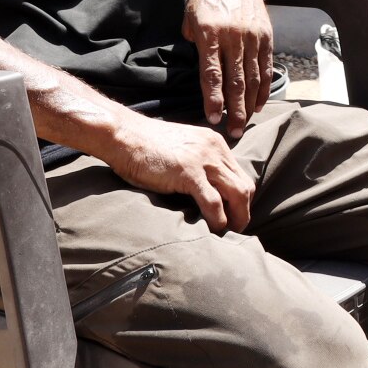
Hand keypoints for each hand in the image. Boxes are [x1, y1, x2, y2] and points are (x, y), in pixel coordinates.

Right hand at [96, 115, 253, 232]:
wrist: (122, 134)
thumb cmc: (144, 147)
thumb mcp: (181, 150)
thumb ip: (197, 165)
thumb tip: (205, 193)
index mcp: (215, 143)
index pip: (241, 176)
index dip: (241, 200)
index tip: (233, 216)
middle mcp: (215, 149)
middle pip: (245, 186)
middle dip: (244, 212)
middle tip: (234, 230)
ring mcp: (203, 159)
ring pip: (237, 194)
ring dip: (236, 219)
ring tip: (227, 233)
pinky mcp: (188, 172)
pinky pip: (213, 202)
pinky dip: (217, 220)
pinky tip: (212, 230)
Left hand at [184, 0, 273, 138]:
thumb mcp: (189, 16)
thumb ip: (194, 43)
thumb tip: (201, 67)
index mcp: (210, 33)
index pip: (212, 74)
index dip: (213, 98)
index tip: (214, 118)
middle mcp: (234, 36)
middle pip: (236, 81)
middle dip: (234, 110)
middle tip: (233, 132)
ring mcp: (252, 36)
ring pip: (253, 77)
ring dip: (249, 103)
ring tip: (245, 123)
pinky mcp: (266, 34)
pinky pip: (265, 66)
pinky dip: (263, 87)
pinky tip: (259, 102)